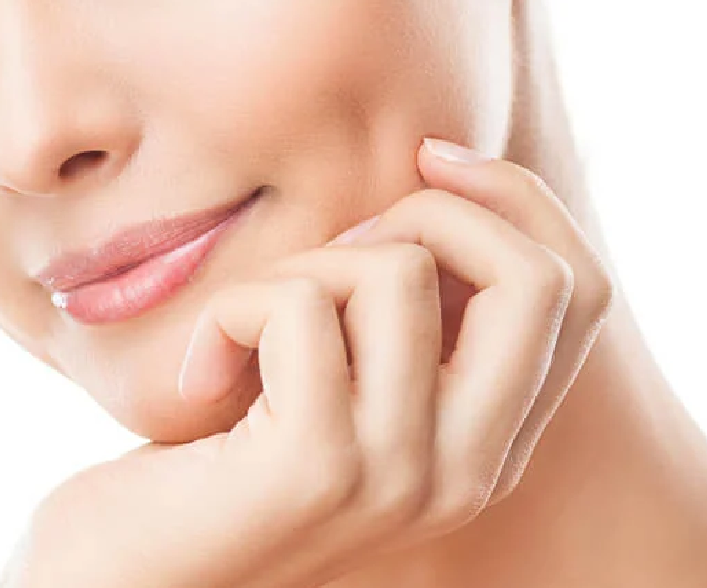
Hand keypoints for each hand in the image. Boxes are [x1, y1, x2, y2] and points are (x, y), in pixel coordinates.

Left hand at [0, 139, 614, 587]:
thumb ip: (398, 316)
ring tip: (246, 330)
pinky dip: (231, 309)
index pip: (580, 292)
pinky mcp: (316, 469)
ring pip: (397, 272)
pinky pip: (296, 309)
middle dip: (430, 211)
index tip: (425, 160)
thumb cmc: (213, 464)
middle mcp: (467, 471)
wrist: (127, 578)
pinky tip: (201, 370)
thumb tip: (429, 177)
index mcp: (486, 444)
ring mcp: (399, 477)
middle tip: (331, 249)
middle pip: (533, 278)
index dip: (517, 199)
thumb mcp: (333, 380)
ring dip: (299, 267)